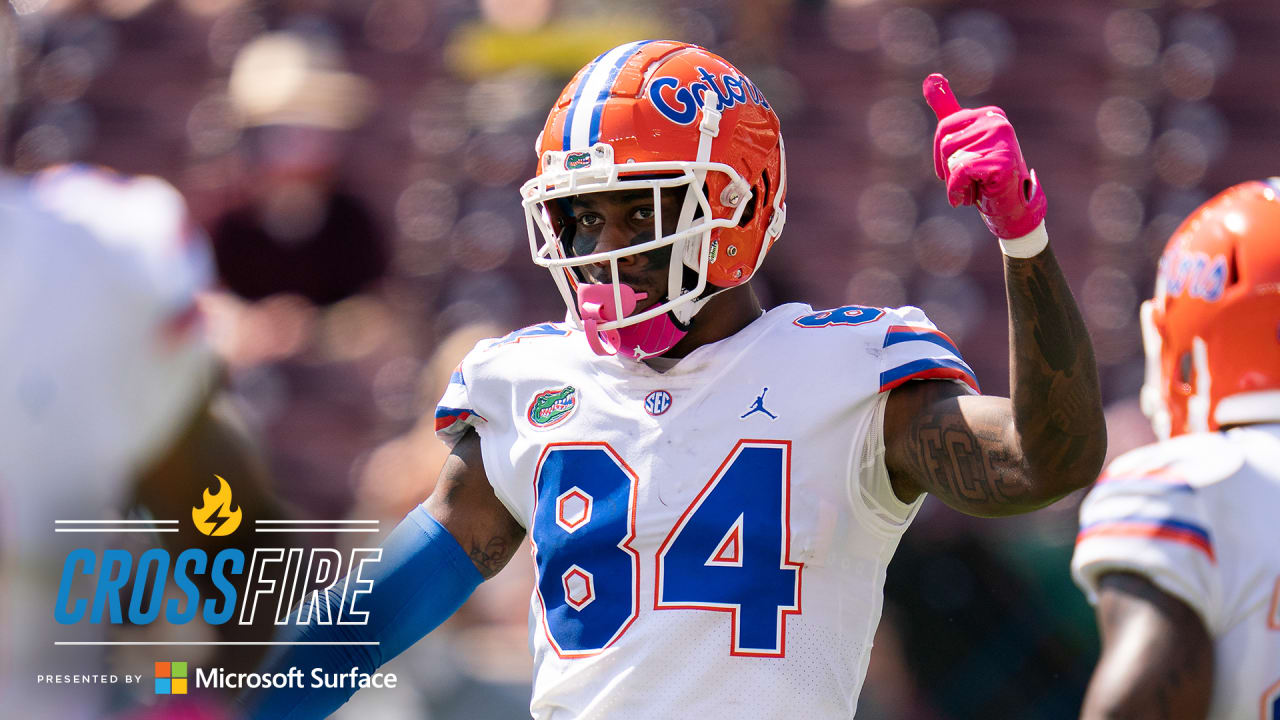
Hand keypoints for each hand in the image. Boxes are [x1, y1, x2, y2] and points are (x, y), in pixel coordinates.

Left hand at [923, 73, 1046, 239]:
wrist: (1012, 208)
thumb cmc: (986, 177)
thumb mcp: (963, 140)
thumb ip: (948, 110)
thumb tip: (930, 76)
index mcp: (989, 114)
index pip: (944, 128)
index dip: (942, 155)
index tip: (959, 167)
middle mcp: (997, 122)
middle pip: (945, 144)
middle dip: (949, 170)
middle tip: (971, 180)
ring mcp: (1001, 140)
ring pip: (952, 160)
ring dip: (956, 183)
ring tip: (977, 187)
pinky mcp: (1000, 161)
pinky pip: (960, 173)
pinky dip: (958, 191)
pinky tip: (971, 197)